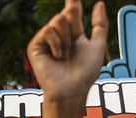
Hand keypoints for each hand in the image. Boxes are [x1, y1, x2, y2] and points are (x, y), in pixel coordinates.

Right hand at [28, 0, 109, 117]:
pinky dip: (56, 42)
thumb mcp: (98, 45)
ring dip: (66, 39)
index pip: (73, 12)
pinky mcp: (36, 45)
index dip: (73, 2)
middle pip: (68, 13)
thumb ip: (100, 24)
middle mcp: (60, 36)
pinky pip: (47, 30)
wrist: (71, 90)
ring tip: (65, 56)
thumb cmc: (85, 73)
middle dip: (73, 25)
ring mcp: (47, 40)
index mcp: (74, 35)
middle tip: (73, 43)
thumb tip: (99, 2)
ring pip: (58, 20)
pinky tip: (57, 56)